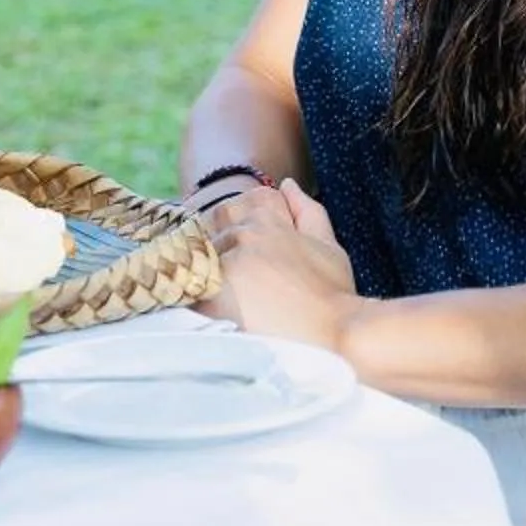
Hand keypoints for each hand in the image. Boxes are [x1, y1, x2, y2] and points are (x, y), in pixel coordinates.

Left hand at [207, 177, 359, 355]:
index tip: (250, 255)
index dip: (240, 227)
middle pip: (214, 229)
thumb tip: (287, 185)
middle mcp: (243, 234)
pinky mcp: (211, 295)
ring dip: (207, 272)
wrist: (333, 340)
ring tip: (230, 300)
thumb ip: (307, 211)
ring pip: (199, 258)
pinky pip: (191, 287)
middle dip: (221, 249)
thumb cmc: (335, 298)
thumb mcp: (328, 246)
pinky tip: (216, 313)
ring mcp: (225, 263)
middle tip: (238, 280)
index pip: (237, 205)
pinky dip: (197, 296)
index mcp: (268, 219)